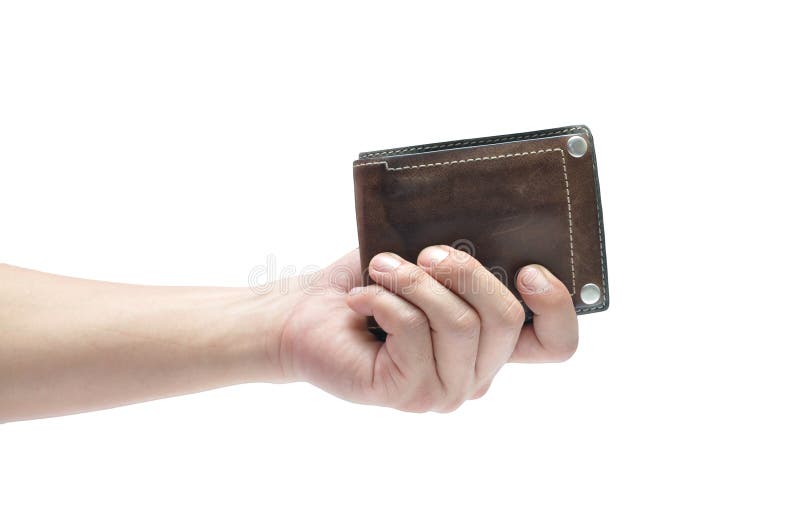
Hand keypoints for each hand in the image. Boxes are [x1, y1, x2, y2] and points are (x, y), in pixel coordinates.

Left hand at [277, 246, 578, 412]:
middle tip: (425, 253)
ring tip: (382, 267)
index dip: (557, 308)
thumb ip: (463, 257)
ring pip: (460, 324)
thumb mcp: (426, 262)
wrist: (307, 314)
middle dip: (465, 272)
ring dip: (416, 282)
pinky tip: (361, 296)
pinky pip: (413, 331)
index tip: (529, 269)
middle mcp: (475, 374)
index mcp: (489, 343)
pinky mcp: (407, 393)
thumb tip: (491, 230)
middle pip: (507, 320)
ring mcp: (444, 391)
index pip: (555, 344)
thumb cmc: (372, 283)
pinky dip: (384, 298)